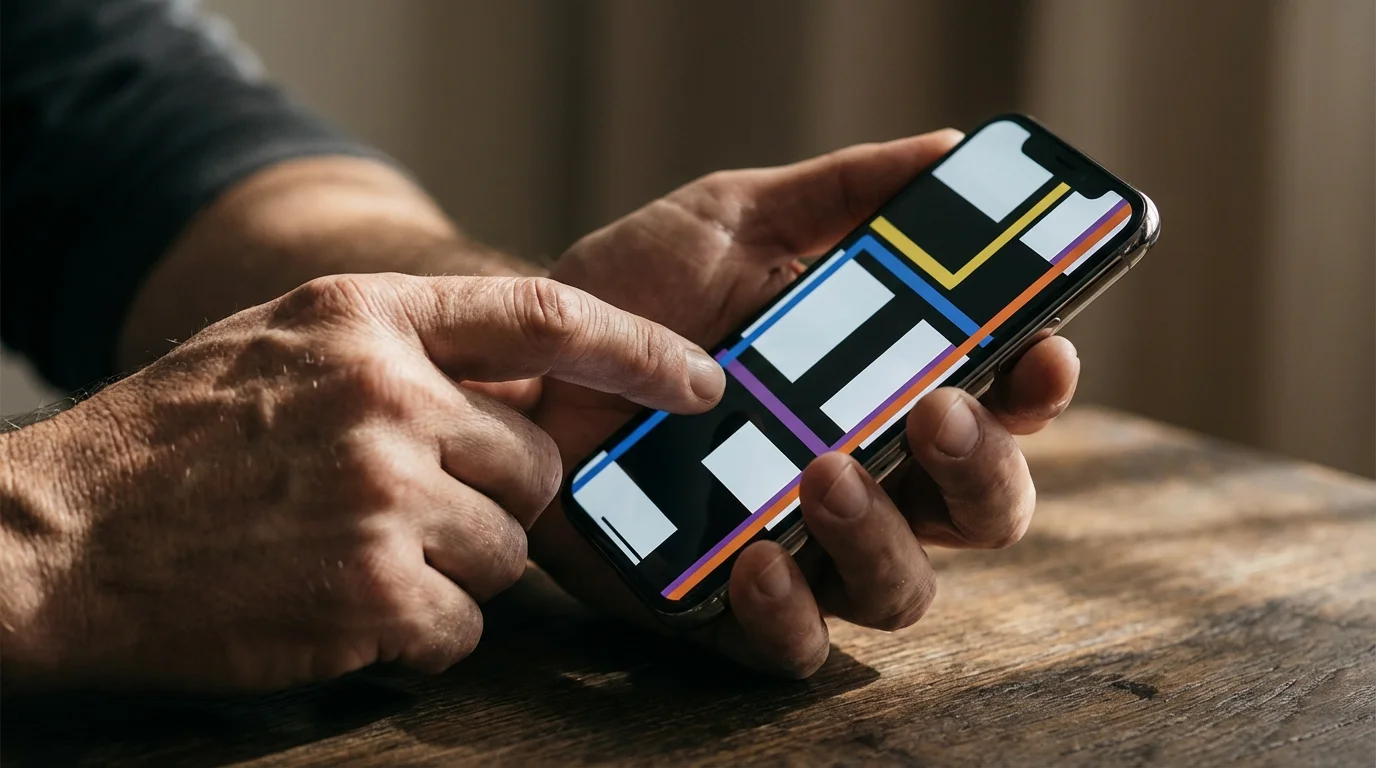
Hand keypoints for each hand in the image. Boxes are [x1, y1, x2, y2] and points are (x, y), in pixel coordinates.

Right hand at [0, 274, 722, 692]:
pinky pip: (465, 628)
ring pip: (507, 555)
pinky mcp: (372, 593)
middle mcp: (385, 395)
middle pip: (536, 466)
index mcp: (365, 318)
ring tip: (351, 560)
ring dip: (452, 571)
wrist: (51, 539)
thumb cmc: (169, 442)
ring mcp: (383, 493)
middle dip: (496, 501)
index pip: (544, 316)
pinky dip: (418, 634)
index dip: (639, 349)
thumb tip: (520, 386)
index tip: (701, 383)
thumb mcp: (279, 346)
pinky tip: (342, 612)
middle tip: (409, 514)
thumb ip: (400, 349)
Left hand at [531, 130, 1080, 675]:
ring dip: (883, 539)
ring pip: (900, 590)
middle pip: (979, 511)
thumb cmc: (638, 294)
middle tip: (934, 411)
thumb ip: (840, 194)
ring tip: (826, 472)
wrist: (522, 360)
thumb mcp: (736, 222)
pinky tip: (758, 560)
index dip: (1037, 389)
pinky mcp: (721, 606)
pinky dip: (788, 616)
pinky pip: (788, 645)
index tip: (1040, 350)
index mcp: (884, 394)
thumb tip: (947, 154)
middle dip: (980, 468)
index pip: (999, 408)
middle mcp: (862, 478)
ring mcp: (798, 548)